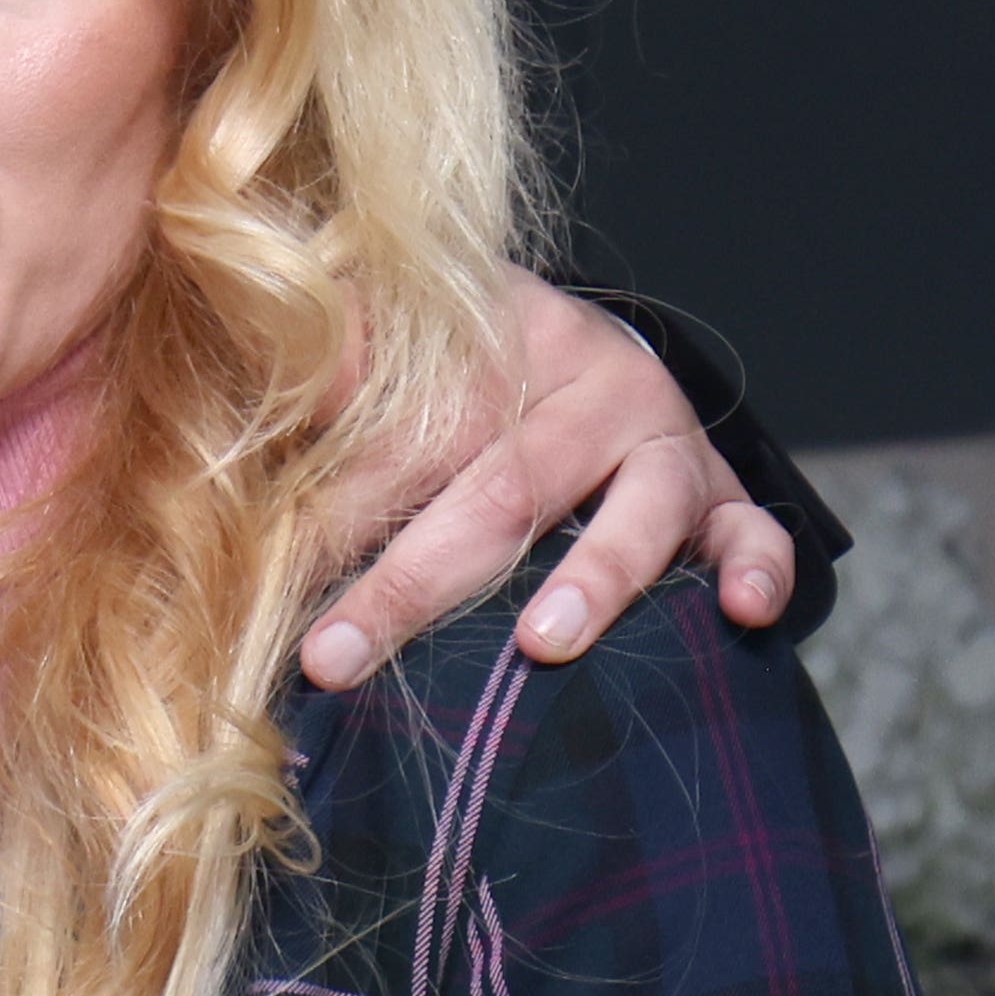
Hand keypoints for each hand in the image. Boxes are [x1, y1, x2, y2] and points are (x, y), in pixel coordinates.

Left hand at [299, 277, 796, 691]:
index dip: (333, 508)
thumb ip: (330, 370)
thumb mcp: (398, 351)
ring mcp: (663, 441)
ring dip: (595, 576)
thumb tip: (237, 378)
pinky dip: (757, 566)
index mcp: (493, 340)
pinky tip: (744, 613)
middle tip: (338, 655)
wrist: (588, 355)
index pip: (407, 432)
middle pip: (501, 487)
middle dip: (413, 582)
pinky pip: (753, 530)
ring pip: (637, 508)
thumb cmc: (464, 377)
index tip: (266, 577)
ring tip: (543, 644)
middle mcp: (587, 385)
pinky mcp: (723, 495)